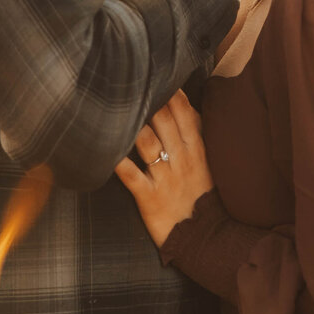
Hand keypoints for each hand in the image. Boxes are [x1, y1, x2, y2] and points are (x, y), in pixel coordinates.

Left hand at [115, 90, 213, 247]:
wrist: (206, 239)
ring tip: (117, 107)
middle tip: (132, 82)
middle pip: (164, 121)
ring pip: (147, 143)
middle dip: (149, 100)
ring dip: (132, 125)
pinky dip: (117, 162)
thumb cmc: (203, 198)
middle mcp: (182, 159)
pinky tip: (104, 150)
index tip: (158, 74)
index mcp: (198, 150)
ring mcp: (165, 178)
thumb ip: (197, 136)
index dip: (170, 92)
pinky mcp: (149, 197)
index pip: (184, 113)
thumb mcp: (209, 164)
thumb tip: (186, 105)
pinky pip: (131, 175)